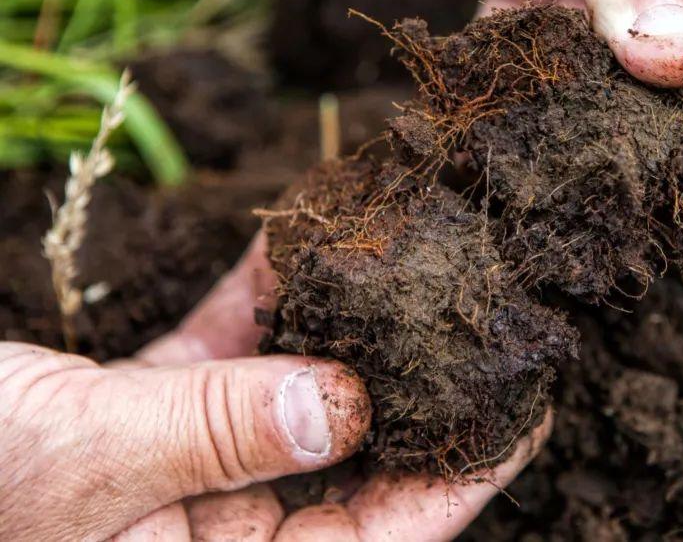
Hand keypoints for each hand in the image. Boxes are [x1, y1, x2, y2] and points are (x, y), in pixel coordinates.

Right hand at [0, 236, 547, 540]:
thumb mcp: (88, 461)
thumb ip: (222, 431)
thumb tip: (348, 404)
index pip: (384, 534)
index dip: (466, 472)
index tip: (530, 399)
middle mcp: (221, 532)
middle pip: (355, 457)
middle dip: (418, 380)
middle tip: (490, 306)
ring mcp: (189, 468)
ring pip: (299, 395)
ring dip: (347, 323)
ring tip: (417, 254)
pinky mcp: (151, 412)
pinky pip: (230, 353)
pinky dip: (264, 298)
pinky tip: (308, 235)